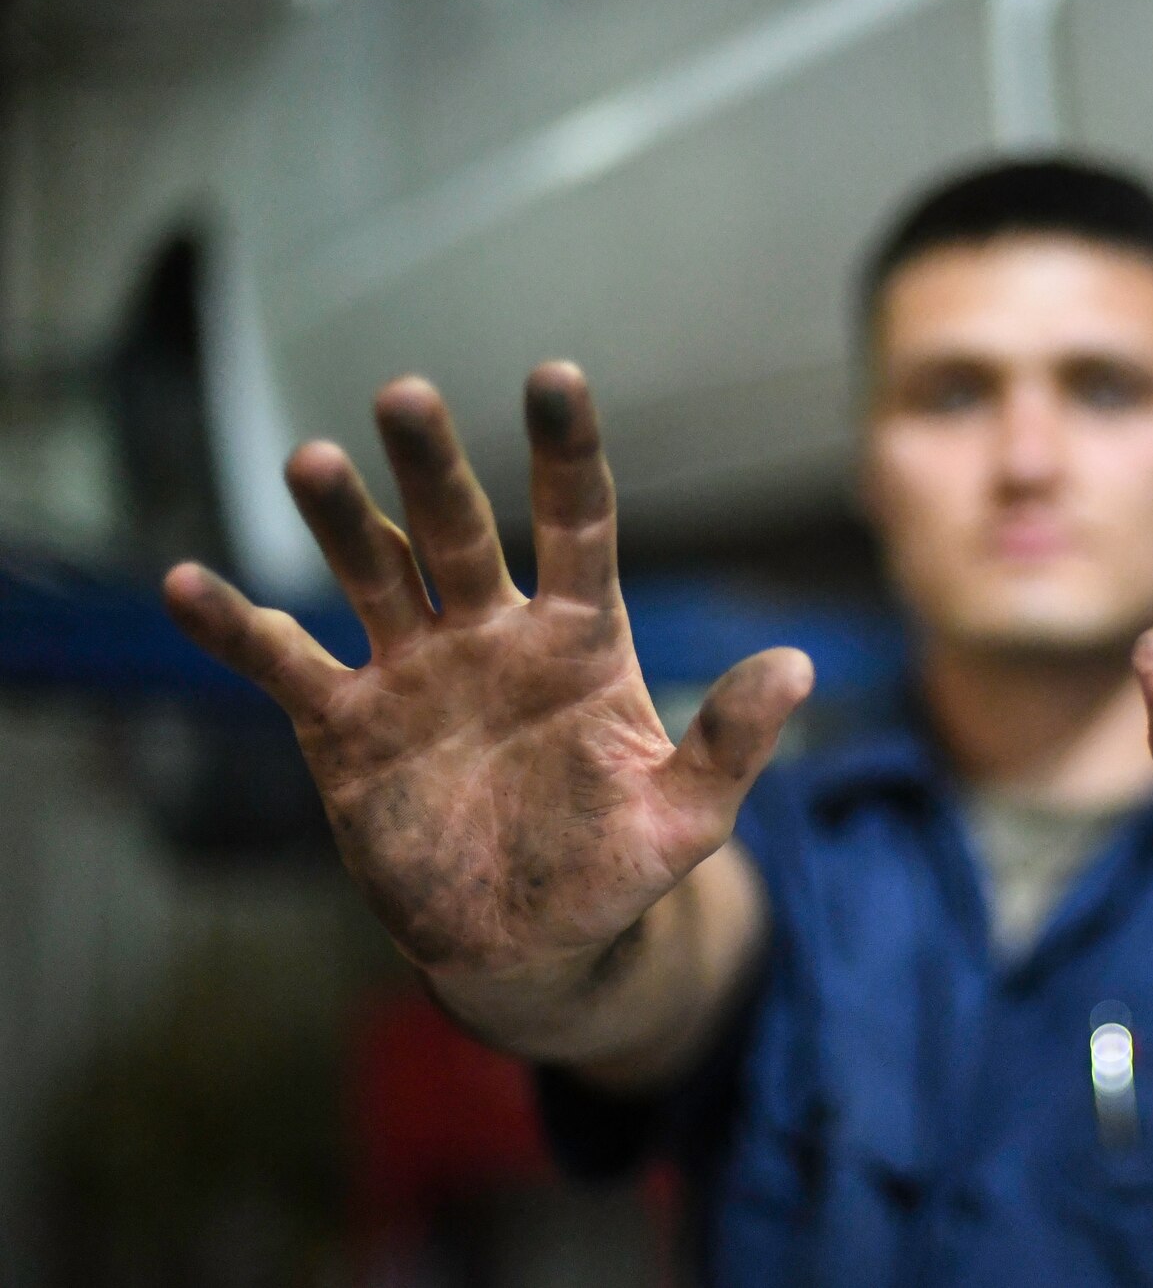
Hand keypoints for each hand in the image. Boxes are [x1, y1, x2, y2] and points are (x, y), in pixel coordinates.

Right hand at [162, 363, 810, 987]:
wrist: (528, 944)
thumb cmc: (615, 870)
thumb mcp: (686, 817)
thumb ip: (731, 741)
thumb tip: (801, 665)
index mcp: (580, 640)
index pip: (577, 523)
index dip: (565, 453)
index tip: (554, 375)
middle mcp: (492, 634)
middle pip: (458, 530)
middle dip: (432, 466)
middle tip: (406, 395)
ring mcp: (414, 673)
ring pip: (371, 574)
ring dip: (341, 521)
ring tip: (312, 461)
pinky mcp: (344, 727)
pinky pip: (283, 664)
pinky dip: (235, 628)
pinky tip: (184, 583)